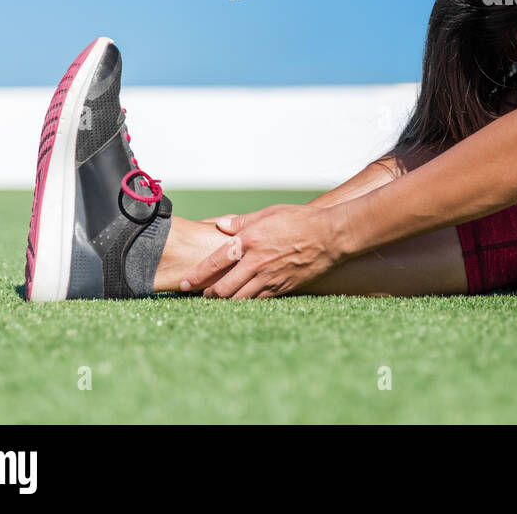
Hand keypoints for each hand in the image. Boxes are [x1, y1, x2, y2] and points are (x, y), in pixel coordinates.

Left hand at [179, 203, 342, 298]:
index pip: (214, 262)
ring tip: (217, 301)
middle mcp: (256, 262)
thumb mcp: (270, 213)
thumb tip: (219, 225)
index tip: (184, 283)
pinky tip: (241, 302)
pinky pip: (258, 300)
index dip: (196, 276)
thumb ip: (242, 222)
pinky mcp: (282, 287)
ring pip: (239, 299)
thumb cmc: (301, 219)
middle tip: (201, 295)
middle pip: (222, 288)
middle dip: (208, 295)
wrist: (332, 235)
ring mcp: (270, 277)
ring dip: (225, 302)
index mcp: (249, 240)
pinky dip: (246, 303)